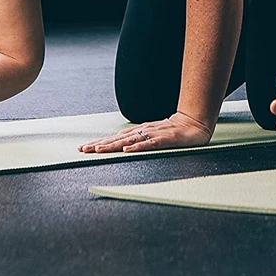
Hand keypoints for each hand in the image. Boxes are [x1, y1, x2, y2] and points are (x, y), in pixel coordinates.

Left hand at [79, 110, 212, 153]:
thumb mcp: (151, 135)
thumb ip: (136, 137)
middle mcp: (142, 132)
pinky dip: (137, 148)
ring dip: (112, 145)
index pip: (115, 138)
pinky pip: (148, 144)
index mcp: (138, 132)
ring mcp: (153, 135)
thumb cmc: (171, 131)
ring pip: (129, 141)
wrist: (192, 124)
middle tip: (83, 150)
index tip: (84, 148)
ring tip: (98, 150)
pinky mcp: (164, 140)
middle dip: (99, 144)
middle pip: (117, 139)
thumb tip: (118, 140)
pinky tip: (126, 151)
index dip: (99, 143)